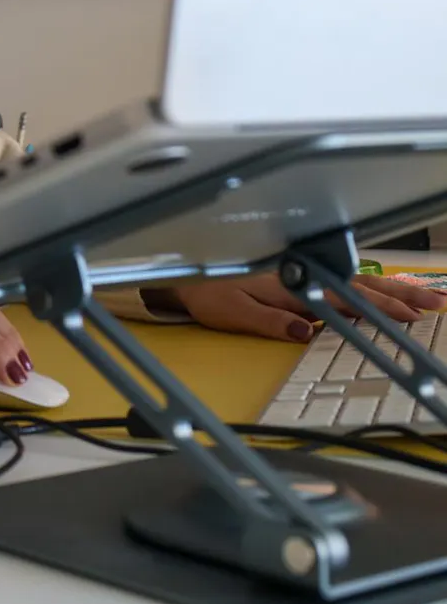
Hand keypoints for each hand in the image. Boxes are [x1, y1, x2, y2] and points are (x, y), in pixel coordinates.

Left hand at [170, 272, 446, 341]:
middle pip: (361, 286)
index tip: (416, 315)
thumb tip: (308, 332)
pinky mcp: (299, 273)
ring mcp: (303, 272)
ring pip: (357, 280)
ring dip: (393, 289)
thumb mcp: (233, 312)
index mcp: (292, 284)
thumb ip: (270, 321)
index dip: (382, 307)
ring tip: (427, 297)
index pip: (346, 299)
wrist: (182, 273)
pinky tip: (387, 291)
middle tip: (439, 304)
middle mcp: (303, 274)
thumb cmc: (206, 292)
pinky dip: (370, 285)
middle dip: (402, 295)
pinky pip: (344, 278)